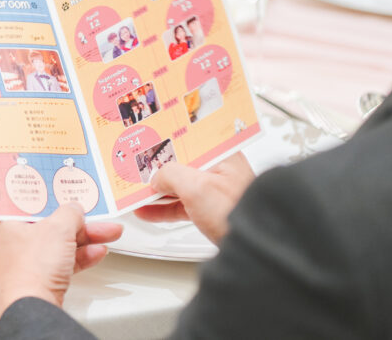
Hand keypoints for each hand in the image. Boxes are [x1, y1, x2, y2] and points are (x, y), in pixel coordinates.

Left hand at [0, 203, 122, 320]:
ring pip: (56, 243)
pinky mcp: (36, 280)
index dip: (41, 191)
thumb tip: (74, 209)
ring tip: (108, 232)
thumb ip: (69, 213)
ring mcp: (23, 262)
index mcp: (1, 222)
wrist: (32, 310)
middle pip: (45, 222)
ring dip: (84, 237)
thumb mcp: (57, 229)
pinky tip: (97, 252)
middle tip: (93, 212)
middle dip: (75, 218)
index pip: (21, 199)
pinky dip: (79, 256)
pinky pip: (60, 262)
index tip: (56, 185)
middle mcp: (8, 241)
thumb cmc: (29, 270)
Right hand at [135, 153, 254, 243]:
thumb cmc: (237, 213)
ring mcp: (214, 191)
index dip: (166, 144)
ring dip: (157, 190)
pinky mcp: (210, 211)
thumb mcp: (197, 187)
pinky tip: (147, 210)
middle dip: (158, 169)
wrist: (255, 249)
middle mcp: (219, 170)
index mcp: (222, 155)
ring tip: (136, 192)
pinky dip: (163, 208)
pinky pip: (181, 205)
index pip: (188, 142)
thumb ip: (171, 175)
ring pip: (179, 186)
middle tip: (137, 170)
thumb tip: (157, 177)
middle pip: (181, 164)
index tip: (146, 145)